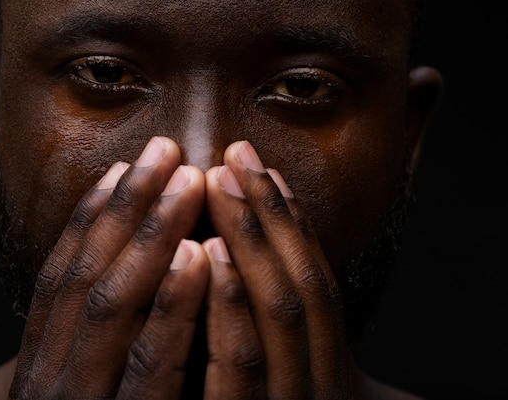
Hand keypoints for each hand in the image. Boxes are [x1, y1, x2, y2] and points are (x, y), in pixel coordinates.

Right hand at [9, 137, 210, 398]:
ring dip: (150, 236)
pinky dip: (172, 305)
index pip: (59, 279)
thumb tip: (128, 274)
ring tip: (187, 181)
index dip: (89, 218)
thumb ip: (99, 343)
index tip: (120, 166)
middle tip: (164, 150)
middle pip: (85, 277)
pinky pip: (151, 365)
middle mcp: (50, 381)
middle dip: (126, 208)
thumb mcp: (84, 387)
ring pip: (112, 307)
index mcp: (41, 367)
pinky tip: (198, 255)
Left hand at [203, 141, 350, 398]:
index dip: (294, 224)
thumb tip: (244, 268)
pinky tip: (207, 252)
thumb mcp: (278, 381)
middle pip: (304, 286)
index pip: (317, 285)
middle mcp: (319, 382)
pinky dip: (228, 303)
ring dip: (251, 240)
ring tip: (220, 182)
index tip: (267, 171)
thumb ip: (271, 338)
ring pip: (280, 313)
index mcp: (325, 369)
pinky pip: (240, 364)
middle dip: (271, 215)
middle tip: (236, 156)